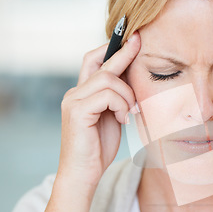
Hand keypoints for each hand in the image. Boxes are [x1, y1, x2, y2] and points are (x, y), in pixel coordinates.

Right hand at [57, 31, 140, 194]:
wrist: (84, 174)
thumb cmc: (99, 148)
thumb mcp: (113, 118)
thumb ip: (117, 99)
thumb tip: (133, 81)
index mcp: (83, 93)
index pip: (95, 61)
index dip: (113, 48)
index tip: (133, 37)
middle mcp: (74, 93)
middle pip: (101, 64)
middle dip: (124, 53)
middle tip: (139, 41)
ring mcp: (73, 101)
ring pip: (108, 80)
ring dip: (127, 95)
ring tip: (130, 113)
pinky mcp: (77, 111)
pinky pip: (107, 95)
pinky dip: (121, 106)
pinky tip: (123, 120)